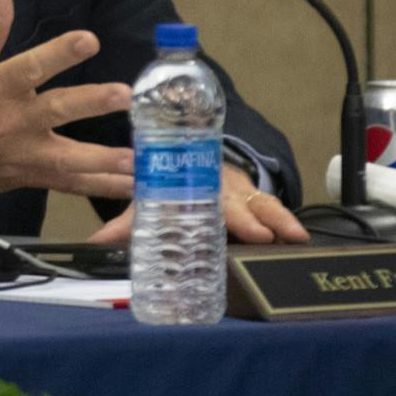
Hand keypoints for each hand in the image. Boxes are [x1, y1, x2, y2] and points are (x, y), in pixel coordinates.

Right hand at [0, 0, 133, 202]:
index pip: (31, 66)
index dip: (60, 52)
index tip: (89, 40)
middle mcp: (13, 121)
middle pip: (57, 111)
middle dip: (91, 103)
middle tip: (124, 96)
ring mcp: (22, 154)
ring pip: (67, 158)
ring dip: (104, 159)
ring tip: (137, 159)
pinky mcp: (27, 177)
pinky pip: (68, 185)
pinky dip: (98, 187)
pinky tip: (130, 187)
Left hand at [86, 169, 311, 247]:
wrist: (197, 154)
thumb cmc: (175, 184)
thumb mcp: (150, 200)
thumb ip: (127, 223)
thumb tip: (94, 242)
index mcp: (192, 182)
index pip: (203, 194)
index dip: (209, 206)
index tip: (222, 219)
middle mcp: (219, 185)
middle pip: (236, 201)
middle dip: (249, 217)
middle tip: (262, 234)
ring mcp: (241, 191)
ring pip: (261, 202)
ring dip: (277, 218)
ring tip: (295, 236)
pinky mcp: (255, 199)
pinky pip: (272, 207)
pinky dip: (286, 222)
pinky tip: (301, 237)